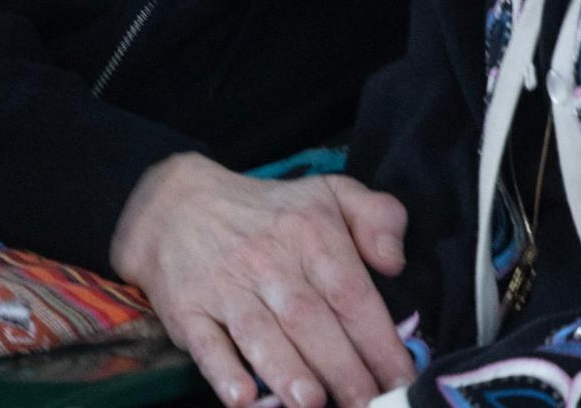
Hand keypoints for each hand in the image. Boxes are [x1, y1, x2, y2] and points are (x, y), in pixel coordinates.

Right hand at [110, 152, 414, 407]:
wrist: (178, 205)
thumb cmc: (271, 212)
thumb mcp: (329, 193)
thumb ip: (377, 216)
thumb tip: (395, 263)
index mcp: (311, 231)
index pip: (350, 290)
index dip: (377, 337)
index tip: (401, 377)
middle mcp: (269, 259)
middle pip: (310, 319)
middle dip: (342, 369)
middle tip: (368, 406)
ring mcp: (225, 285)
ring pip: (260, 332)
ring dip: (287, 372)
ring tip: (313, 404)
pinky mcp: (188, 309)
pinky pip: (206, 343)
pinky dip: (224, 372)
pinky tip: (243, 398)